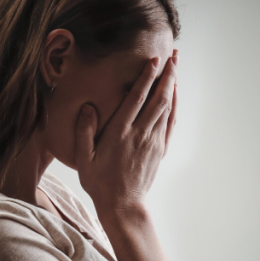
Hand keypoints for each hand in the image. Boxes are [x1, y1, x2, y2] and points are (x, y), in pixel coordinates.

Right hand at [74, 51, 177, 211]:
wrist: (122, 204)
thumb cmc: (99, 181)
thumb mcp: (84, 158)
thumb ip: (84, 131)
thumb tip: (88, 107)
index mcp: (119, 132)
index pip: (136, 98)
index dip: (146, 77)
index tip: (153, 60)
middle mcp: (139, 133)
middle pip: (158, 98)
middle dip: (167, 75)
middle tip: (173, 55)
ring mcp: (152, 141)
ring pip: (167, 107)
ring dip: (173, 85)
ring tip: (176, 66)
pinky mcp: (160, 149)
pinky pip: (170, 122)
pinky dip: (174, 104)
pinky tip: (174, 93)